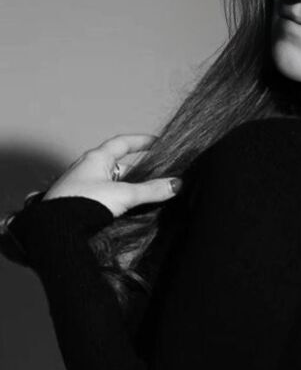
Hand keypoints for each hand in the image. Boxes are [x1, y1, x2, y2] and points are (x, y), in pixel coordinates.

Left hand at [42, 133, 181, 219]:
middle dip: (139, 173)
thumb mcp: (124, 194)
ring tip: (146, 200)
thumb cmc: (84, 203)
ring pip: (112, 183)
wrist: (56, 228)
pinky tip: (127, 212)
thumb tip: (175, 184)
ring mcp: (82, 186)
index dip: (141, 141)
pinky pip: (104, 196)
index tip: (157, 142)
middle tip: (157, 181)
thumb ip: (151, 190)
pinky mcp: (79, 203)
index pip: (122, 142)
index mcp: (96, 158)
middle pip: (119, 165)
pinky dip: (117, 201)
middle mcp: (87, 168)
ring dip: (128, 190)